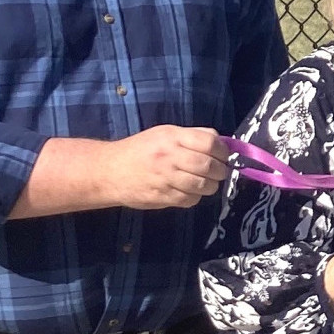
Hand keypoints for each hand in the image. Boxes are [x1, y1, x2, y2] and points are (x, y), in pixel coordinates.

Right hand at [107, 126, 229, 209]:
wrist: (108, 171)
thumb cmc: (140, 150)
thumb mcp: (165, 133)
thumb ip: (193, 136)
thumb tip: (223, 143)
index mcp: (172, 138)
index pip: (210, 143)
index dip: (223, 151)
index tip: (224, 156)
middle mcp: (169, 157)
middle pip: (209, 166)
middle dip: (221, 171)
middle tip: (220, 171)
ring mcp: (165, 179)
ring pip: (203, 186)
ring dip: (211, 185)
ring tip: (206, 182)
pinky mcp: (161, 197)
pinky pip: (190, 200)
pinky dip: (195, 197)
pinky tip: (189, 191)